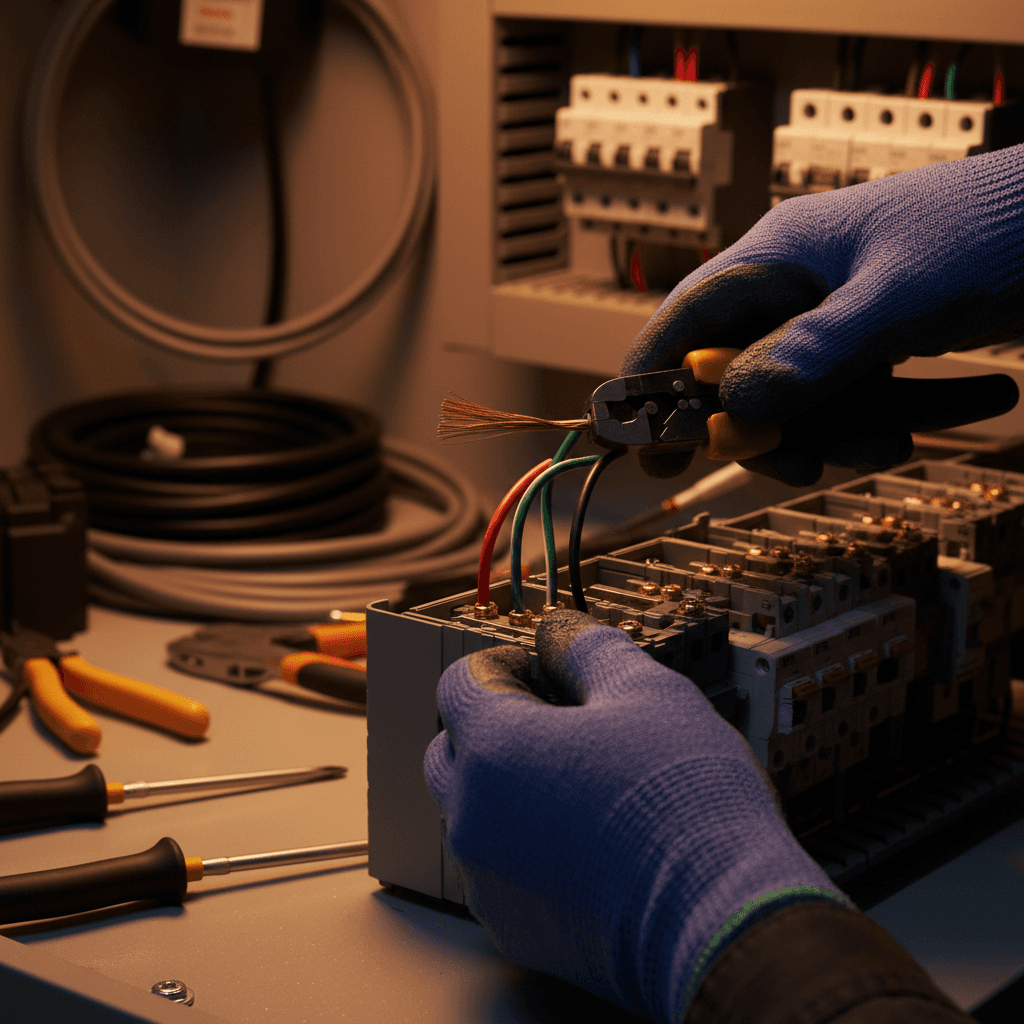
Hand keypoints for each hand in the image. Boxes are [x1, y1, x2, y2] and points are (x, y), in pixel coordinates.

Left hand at [424, 610, 847, 1021]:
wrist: (722, 921)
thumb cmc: (686, 804)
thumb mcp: (647, 691)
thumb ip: (588, 648)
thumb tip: (559, 632)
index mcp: (494, 749)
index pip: (460, 683)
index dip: (502, 664)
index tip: (541, 669)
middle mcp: (472, 816)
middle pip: (453, 749)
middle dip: (493, 724)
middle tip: (556, 720)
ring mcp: (487, 877)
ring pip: (474, 811)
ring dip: (508, 787)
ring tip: (579, 782)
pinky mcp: (512, 926)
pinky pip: (498, 868)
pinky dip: (524, 844)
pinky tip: (585, 839)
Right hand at [622, 144, 1023, 483]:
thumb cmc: (996, 224)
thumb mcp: (900, 295)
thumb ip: (815, 353)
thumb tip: (736, 411)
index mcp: (779, 255)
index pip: (686, 322)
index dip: (650, 385)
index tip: (635, 448)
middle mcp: (797, 286)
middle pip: (739, 376)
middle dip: (768, 429)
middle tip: (799, 464)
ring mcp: (837, 313)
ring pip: (802, 397)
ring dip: (844, 432)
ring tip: (901, 439)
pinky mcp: (881, 336)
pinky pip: (862, 394)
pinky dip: (901, 413)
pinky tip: (974, 402)